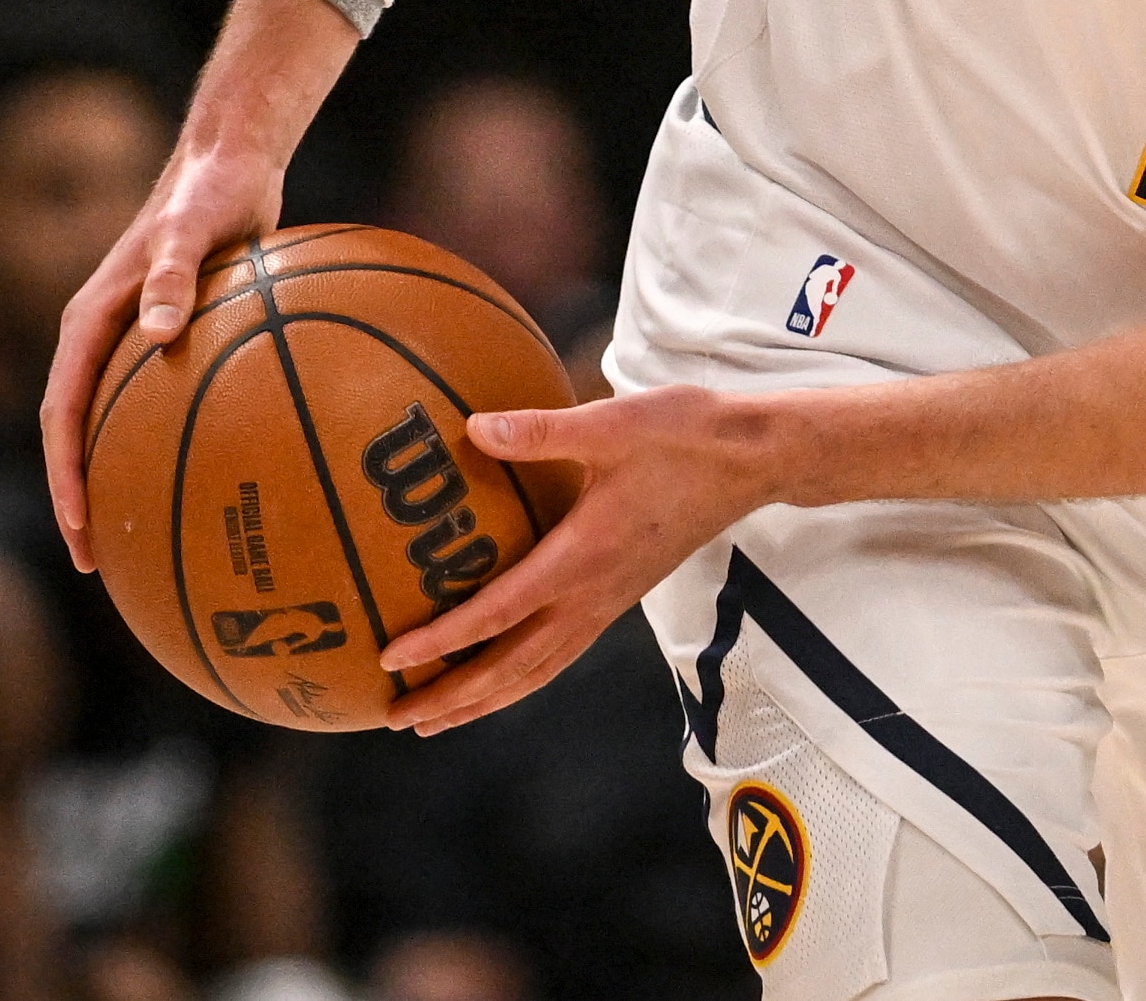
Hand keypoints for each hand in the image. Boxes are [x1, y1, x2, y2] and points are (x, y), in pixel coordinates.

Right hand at [42, 139, 285, 569]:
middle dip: (85, 499)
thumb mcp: (192, 228)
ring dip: (129, 477)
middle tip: (103, 563)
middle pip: (78, 434)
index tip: (80, 530)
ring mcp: (139, 338)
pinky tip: (229, 472)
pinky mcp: (178, 334)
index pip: (62, 416)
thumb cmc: (211, 191)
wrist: (234, 159)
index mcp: (90, 323)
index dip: (65, 478)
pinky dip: (185, 438)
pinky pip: (171, 399)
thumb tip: (158, 333)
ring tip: (154, 537)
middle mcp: (105, 337)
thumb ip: (174, 275)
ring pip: (121, 423)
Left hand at [380, 386, 780, 733]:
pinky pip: (561, 655)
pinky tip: (502, 678)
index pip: (499, 612)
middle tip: (395, 718)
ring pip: (538, 670)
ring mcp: (610, 601)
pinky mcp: (621, 596)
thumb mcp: (613, 424)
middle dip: (452, 697)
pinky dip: (521, 679)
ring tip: (436, 721)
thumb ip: (541, 431)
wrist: (754, 459)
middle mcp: (593, 594)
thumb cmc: (686, 436)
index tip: (390, 658)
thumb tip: (472, 428)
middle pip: (512, 666)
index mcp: (583, 557)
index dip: (442, 640)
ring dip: (484, 701)